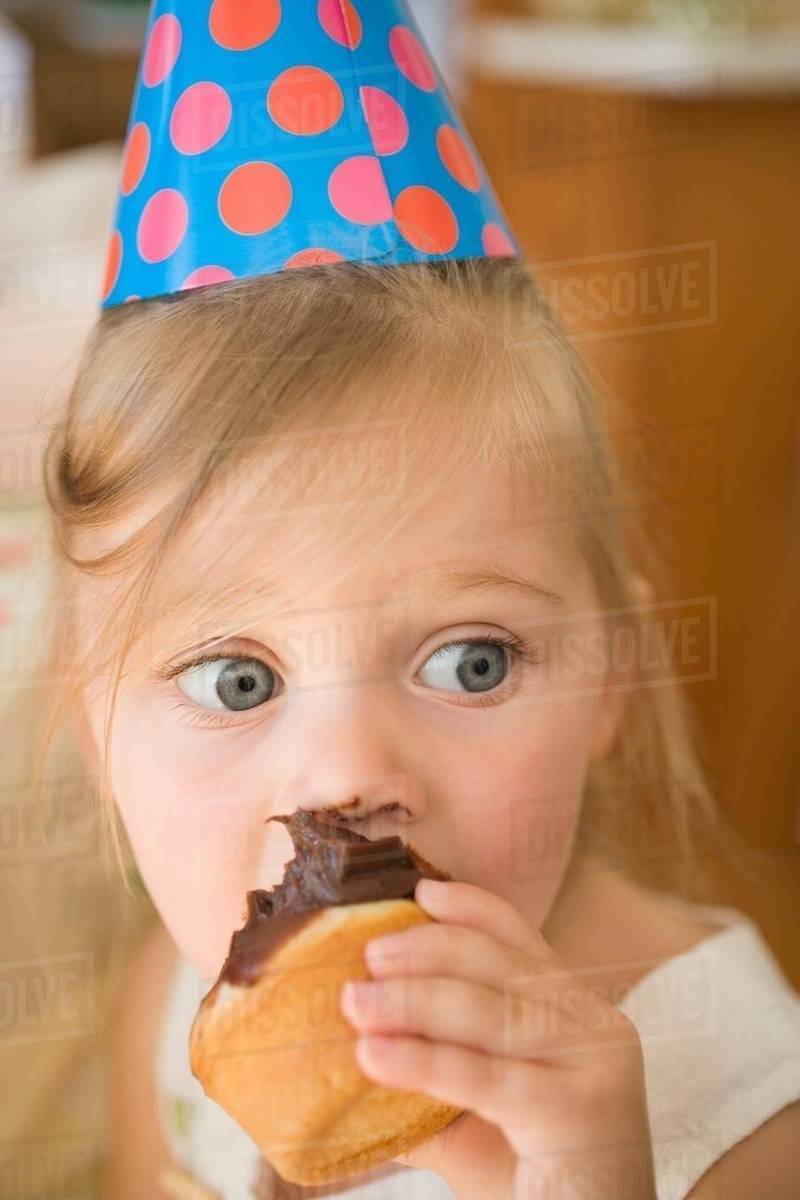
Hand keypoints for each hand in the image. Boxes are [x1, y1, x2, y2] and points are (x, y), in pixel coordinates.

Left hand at [340, 879, 656, 1199]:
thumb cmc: (533, 1185)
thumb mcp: (478, 1120)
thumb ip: (429, 1078)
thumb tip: (354, 1039)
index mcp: (582, 1016)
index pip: (525, 944)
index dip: (474, 910)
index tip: (420, 892)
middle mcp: (599, 1028)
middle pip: (504, 967)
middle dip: (429, 952)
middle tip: (367, 955)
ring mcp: (597, 1066)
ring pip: (492, 1013)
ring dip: (413, 1002)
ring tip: (354, 1002)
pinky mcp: (580, 1113)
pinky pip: (487, 1076)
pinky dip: (423, 1061)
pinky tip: (373, 1056)